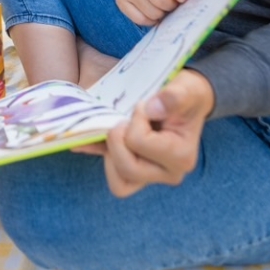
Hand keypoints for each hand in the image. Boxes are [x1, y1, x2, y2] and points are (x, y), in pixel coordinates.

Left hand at [85, 69, 214, 197]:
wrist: (188, 101)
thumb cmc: (188, 95)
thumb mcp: (187, 88)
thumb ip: (175, 96)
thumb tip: (153, 108)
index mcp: (180, 157)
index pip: (140, 143)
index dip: (136, 120)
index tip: (146, 106)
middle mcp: (166, 173)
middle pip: (127, 169)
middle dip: (118, 140)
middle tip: (126, 119)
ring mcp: (150, 176)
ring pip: (118, 182)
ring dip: (111, 154)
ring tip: (118, 131)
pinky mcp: (135, 171)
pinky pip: (111, 173)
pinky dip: (95, 156)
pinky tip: (81, 142)